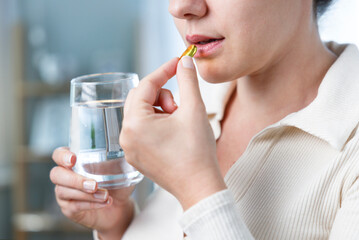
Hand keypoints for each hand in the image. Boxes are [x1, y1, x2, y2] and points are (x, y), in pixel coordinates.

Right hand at [50, 147, 134, 238]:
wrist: (120, 206)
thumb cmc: (117, 183)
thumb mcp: (119, 169)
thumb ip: (117, 158)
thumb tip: (124, 149)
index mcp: (74, 161)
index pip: (58, 154)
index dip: (62, 156)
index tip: (73, 159)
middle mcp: (64, 176)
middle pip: (56, 174)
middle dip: (75, 179)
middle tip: (94, 184)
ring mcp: (64, 193)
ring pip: (64, 192)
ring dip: (87, 194)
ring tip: (105, 195)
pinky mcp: (69, 209)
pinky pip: (74, 206)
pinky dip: (90, 204)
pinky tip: (104, 202)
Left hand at [120, 57, 225, 209]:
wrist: (199, 187)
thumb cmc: (197, 151)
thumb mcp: (194, 110)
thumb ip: (187, 80)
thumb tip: (184, 60)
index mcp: (135, 124)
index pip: (146, 85)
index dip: (164, 70)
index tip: (178, 62)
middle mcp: (126, 136)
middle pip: (140, 98)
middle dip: (161, 95)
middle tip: (180, 106)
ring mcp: (129, 148)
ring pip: (141, 114)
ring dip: (160, 110)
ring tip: (178, 123)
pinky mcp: (136, 157)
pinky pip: (141, 130)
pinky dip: (156, 124)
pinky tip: (173, 133)